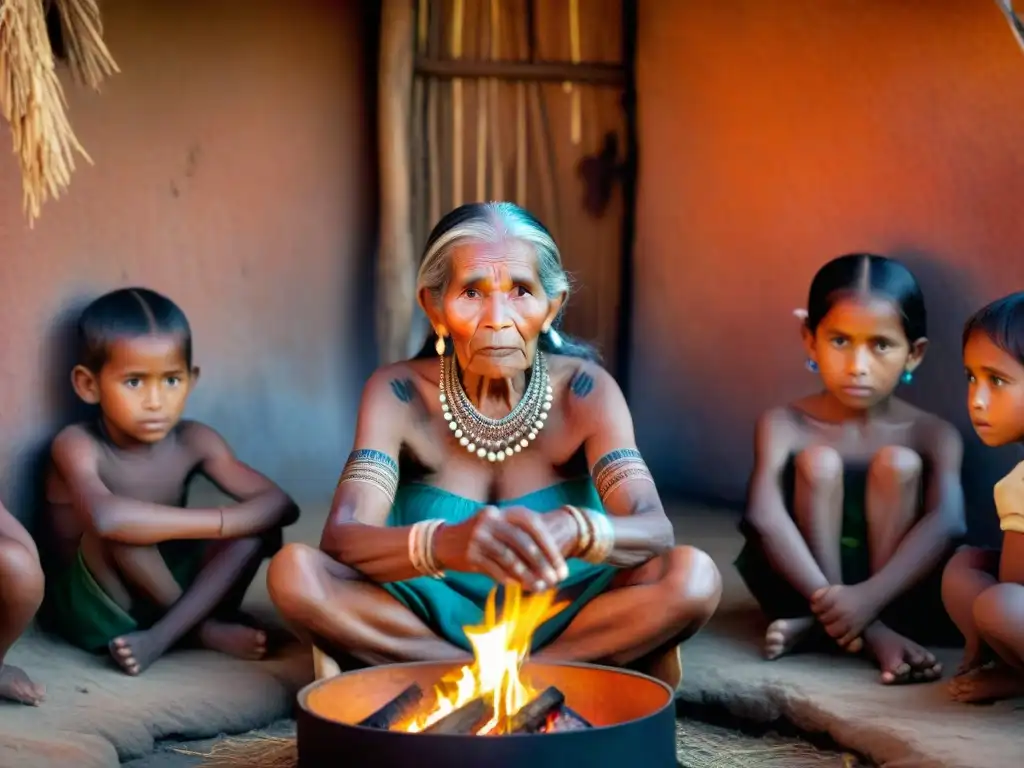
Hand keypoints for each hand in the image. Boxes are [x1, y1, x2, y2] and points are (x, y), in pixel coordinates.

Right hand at [434, 505, 567, 590]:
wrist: (443, 542)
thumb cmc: (483, 539)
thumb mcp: (500, 530)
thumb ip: (522, 540)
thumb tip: (551, 564)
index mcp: (503, 512)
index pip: (532, 524)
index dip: (549, 544)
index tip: (561, 564)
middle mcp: (490, 520)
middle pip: (522, 541)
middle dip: (542, 563)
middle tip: (555, 580)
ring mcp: (478, 536)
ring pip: (509, 558)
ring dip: (527, 575)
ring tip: (540, 588)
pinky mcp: (469, 554)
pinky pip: (494, 569)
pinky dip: (508, 578)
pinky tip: (519, 586)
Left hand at [810, 583, 881, 646]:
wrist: (872, 596)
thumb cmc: (849, 593)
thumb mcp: (834, 588)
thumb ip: (820, 594)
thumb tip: (812, 602)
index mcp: (834, 598)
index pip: (816, 608)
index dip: (816, 609)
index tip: (821, 608)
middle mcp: (840, 610)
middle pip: (822, 620)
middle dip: (823, 618)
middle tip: (828, 616)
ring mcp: (849, 621)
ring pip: (831, 631)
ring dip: (830, 628)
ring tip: (834, 624)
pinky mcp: (856, 630)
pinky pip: (843, 640)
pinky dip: (840, 638)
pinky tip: (841, 632)